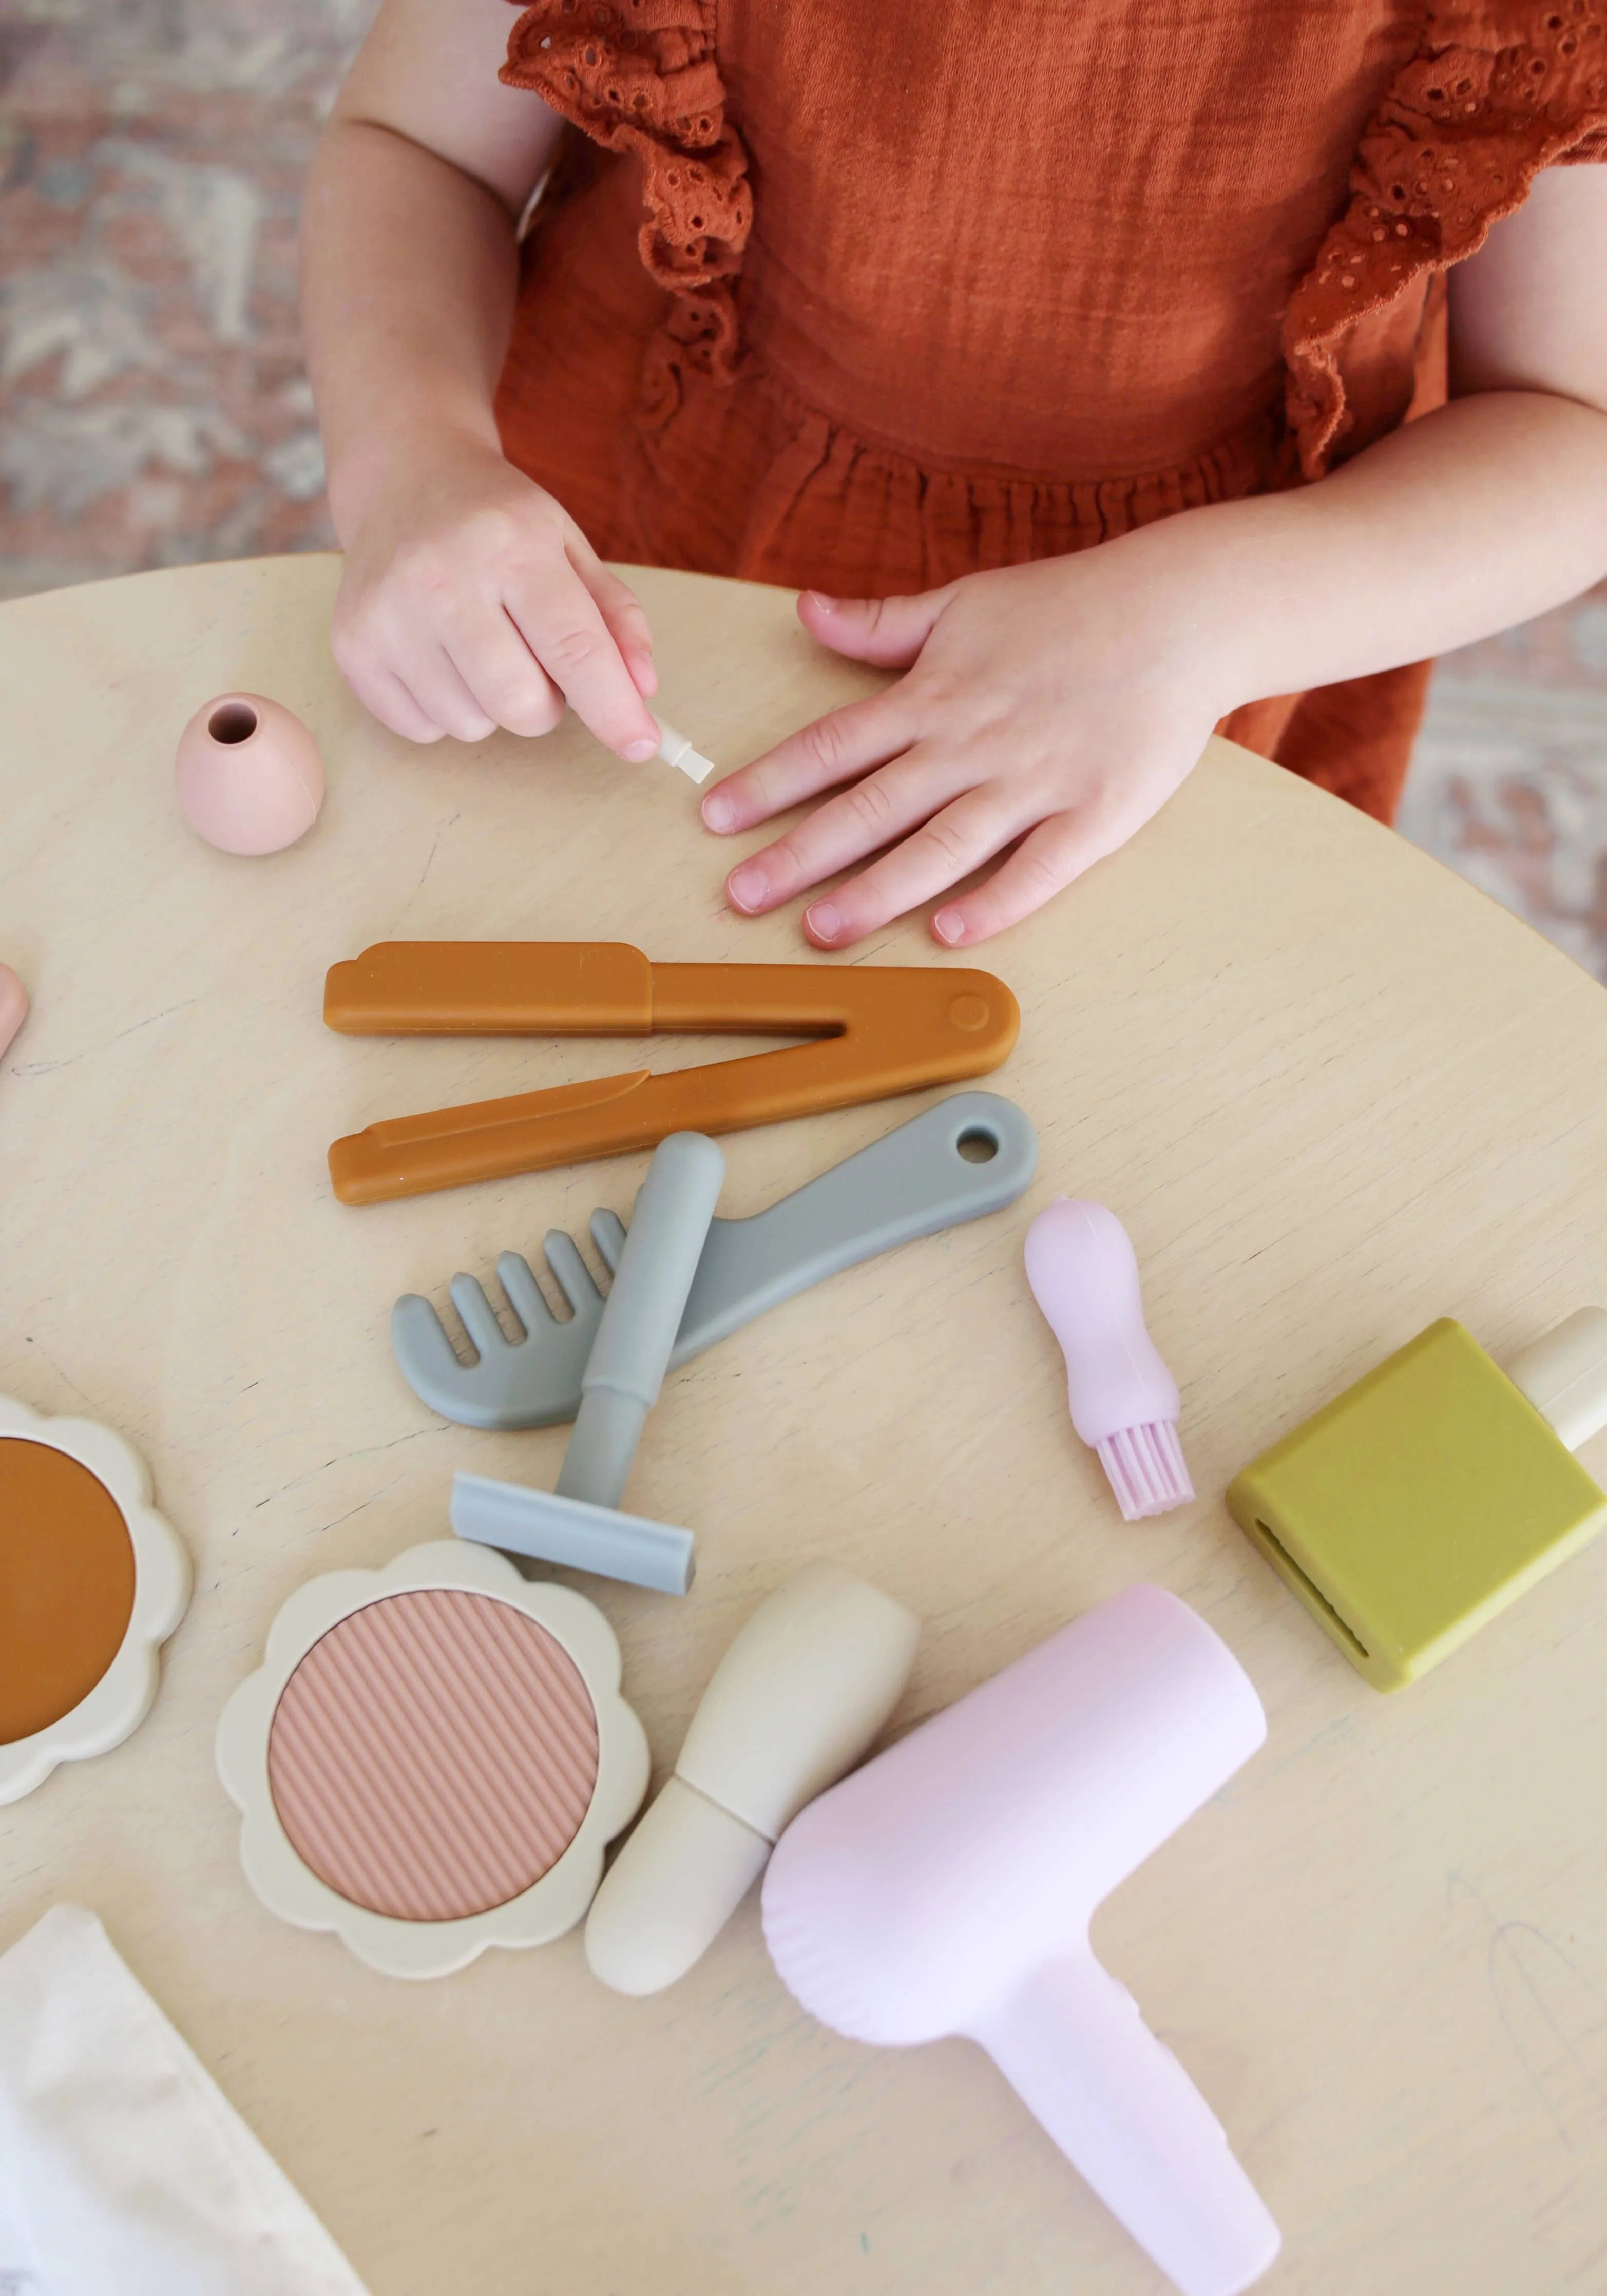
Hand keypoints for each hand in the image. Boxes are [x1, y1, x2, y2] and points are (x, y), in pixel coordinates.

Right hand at [329, 425, 660, 755]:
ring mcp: (389, 615)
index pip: (573, 649)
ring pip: (472, 725)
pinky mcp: (353, 647)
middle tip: (535, 663)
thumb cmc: (496, 523)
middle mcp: (442, 578)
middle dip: (545, 705)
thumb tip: (640, 690)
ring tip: (479, 647)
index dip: (613, 709)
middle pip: (520, 705)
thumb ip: (615, 617)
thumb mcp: (569, 547)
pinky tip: (439, 655)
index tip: (640, 745)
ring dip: (491, 706)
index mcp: (511, 545)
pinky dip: (444, 710)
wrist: (403, 481)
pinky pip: (422, 729)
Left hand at [699, 537, 1234, 946]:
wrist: (1183, 609)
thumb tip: (806, 612)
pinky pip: (1038, 866)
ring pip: (941, 846)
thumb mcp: (965, 601)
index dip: (769, 784)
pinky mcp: (1094, 813)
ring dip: (878, 891)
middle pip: (870, 806)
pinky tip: (948, 935)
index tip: (715, 818)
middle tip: (740, 897)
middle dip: (798, 854)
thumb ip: (882, 624)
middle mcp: (971, 743)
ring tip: (820, 930)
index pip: (833, 746)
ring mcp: (1033, 781)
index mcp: (934, 697)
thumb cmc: (1072, 607)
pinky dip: (995, 901)